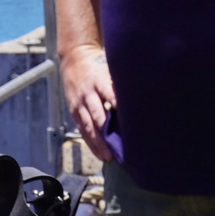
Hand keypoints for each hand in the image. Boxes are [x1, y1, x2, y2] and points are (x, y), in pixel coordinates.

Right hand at [61, 45, 116, 159]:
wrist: (74, 58)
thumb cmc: (99, 65)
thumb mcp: (110, 67)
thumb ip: (120, 84)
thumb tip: (141, 98)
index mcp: (99, 80)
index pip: (109, 93)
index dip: (117, 104)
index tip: (127, 117)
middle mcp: (88, 93)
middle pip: (97, 115)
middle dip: (107, 133)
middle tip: (120, 148)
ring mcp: (79, 103)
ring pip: (88, 126)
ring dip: (98, 143)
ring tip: (108, 156)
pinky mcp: (74, 110)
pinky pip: (82, 129)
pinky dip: (90, 142)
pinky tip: (99, 153)